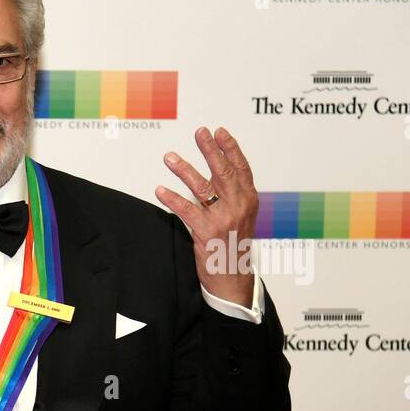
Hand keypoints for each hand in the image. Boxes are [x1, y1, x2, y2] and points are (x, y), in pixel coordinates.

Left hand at [156, 126, 257, 306]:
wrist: (234, 278)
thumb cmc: (234, 246)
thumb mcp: (242, 216)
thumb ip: (231, 194)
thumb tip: (217, 170)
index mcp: (249, 199)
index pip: (241, 168)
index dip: (230, 148)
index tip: (219, 131)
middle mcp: (239, 206)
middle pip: (223, 172)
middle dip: (210, 149)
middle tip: (199, 132)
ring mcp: (223, 219)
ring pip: (202, 188)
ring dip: (184, 169)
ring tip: (170, 157)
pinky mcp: (206, 232)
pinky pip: (187, 211)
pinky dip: (172, 199)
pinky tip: (160, 190)